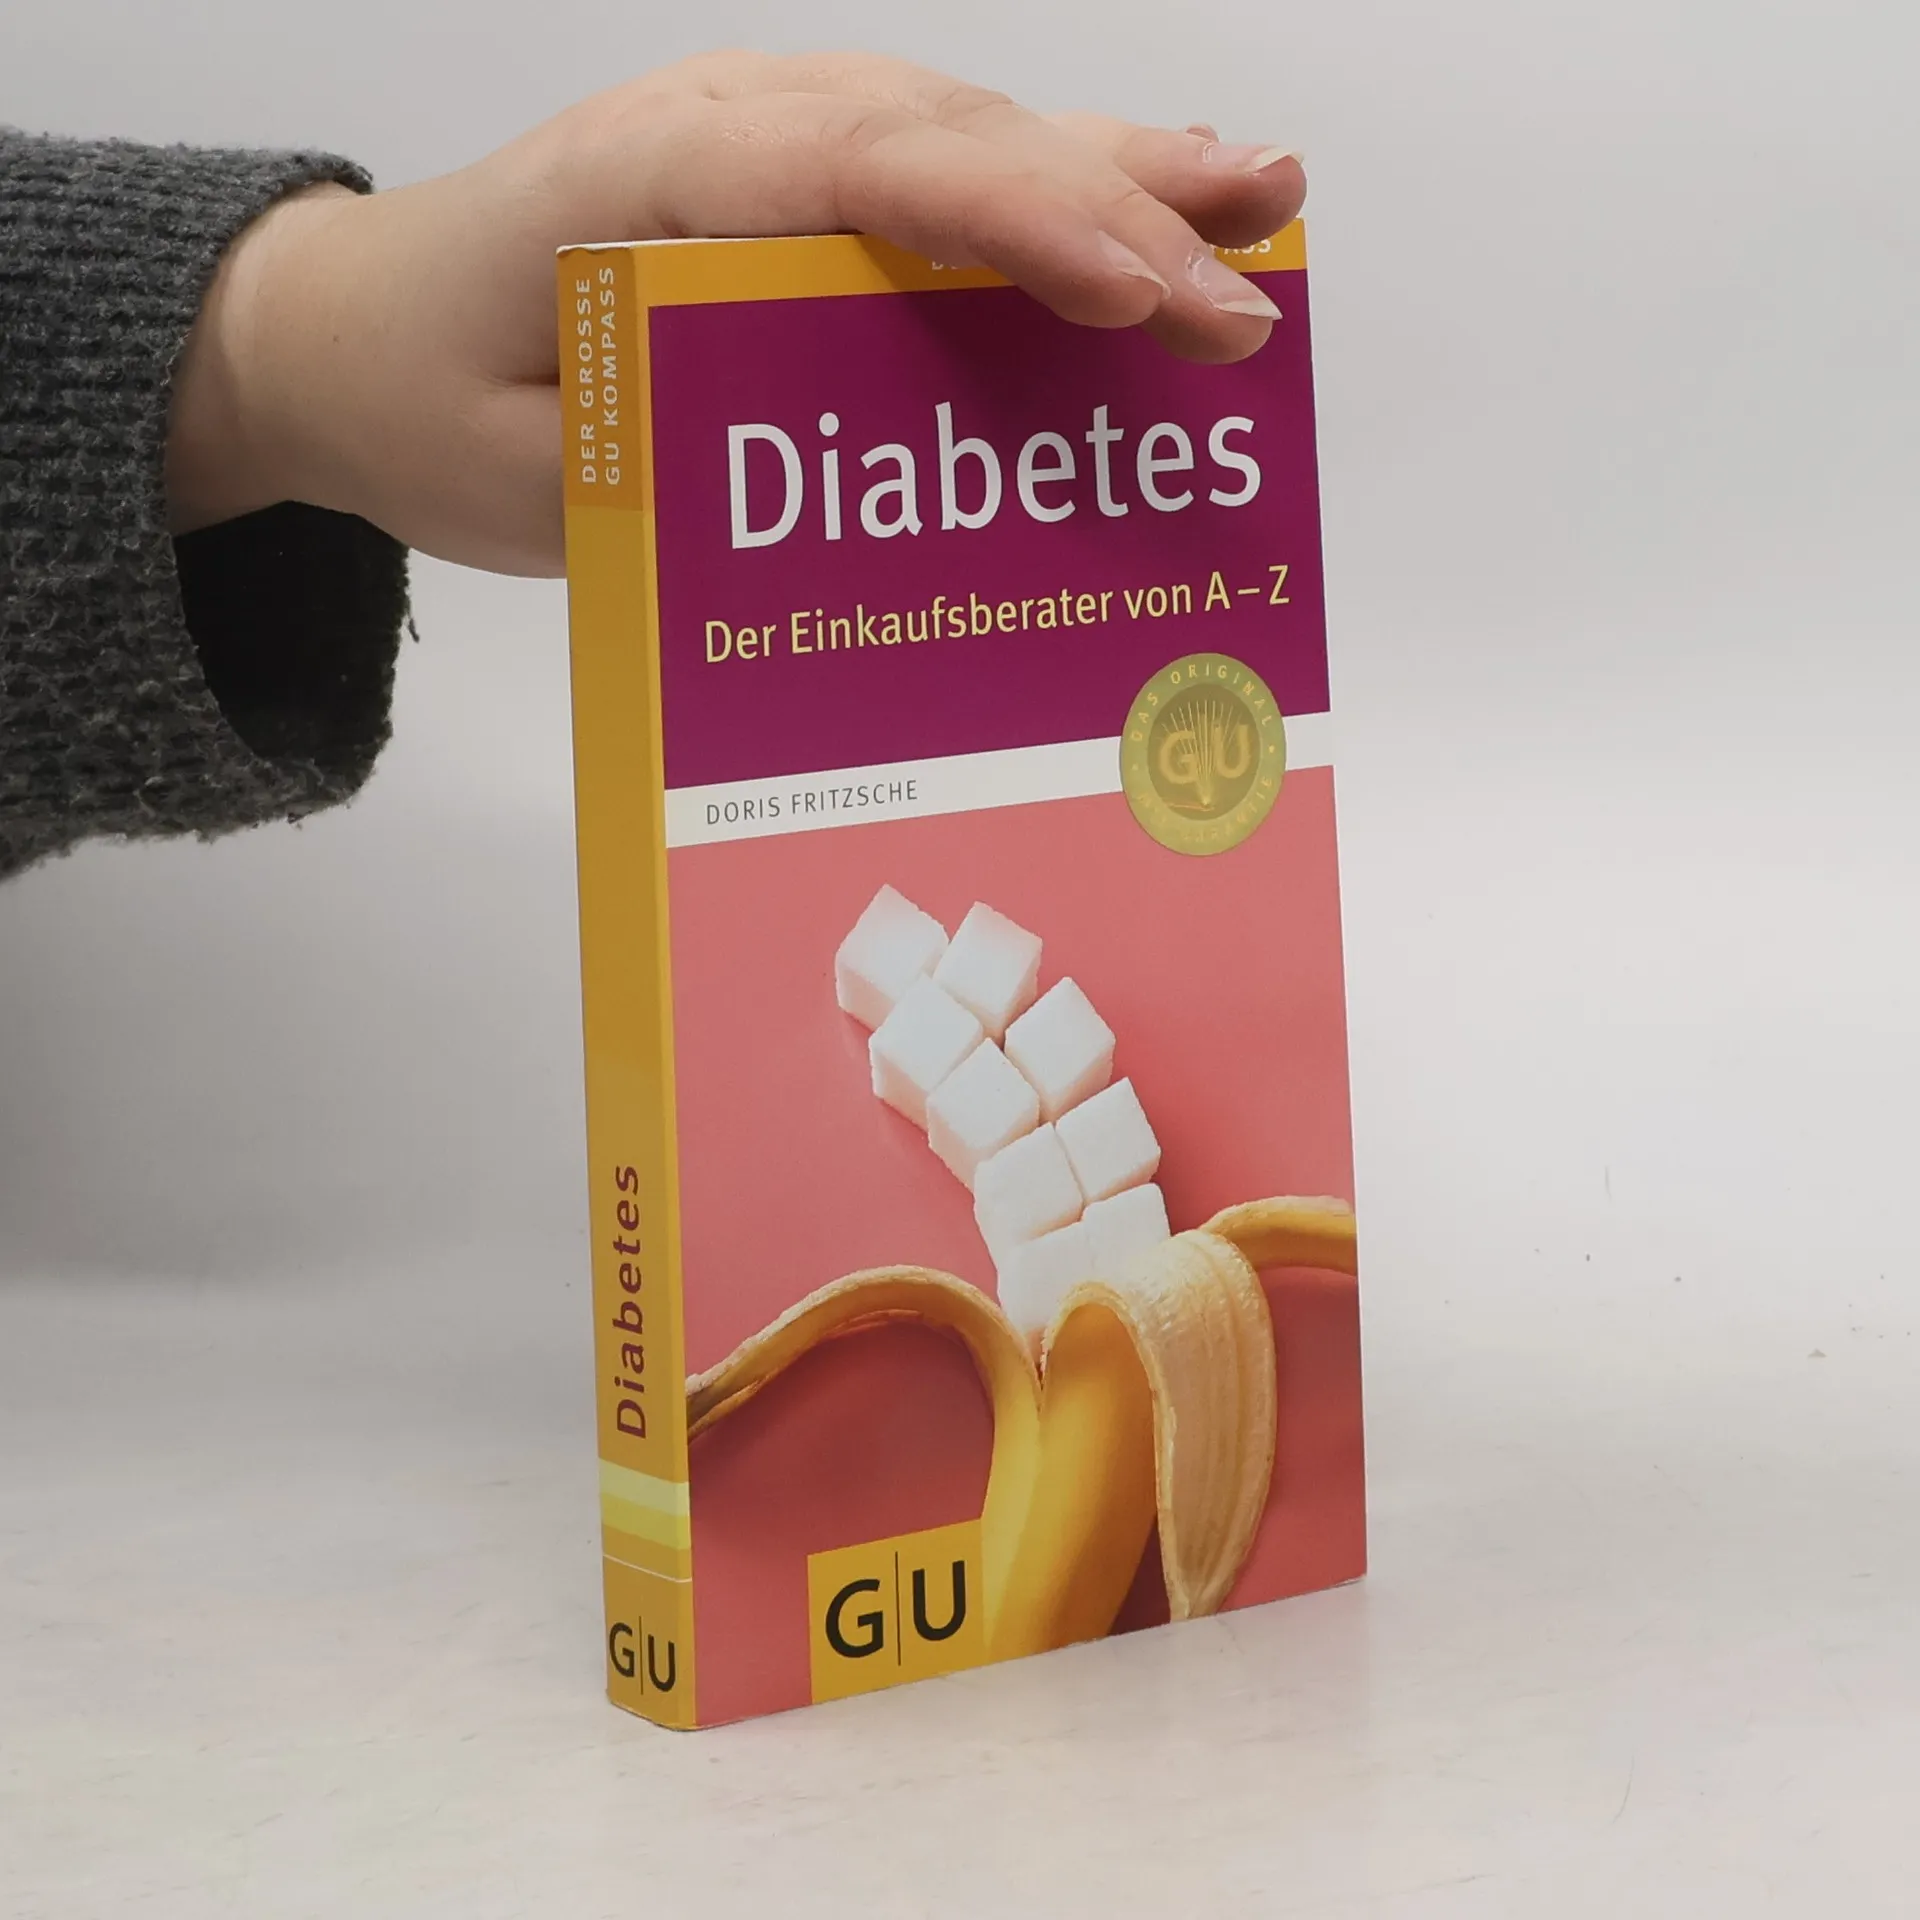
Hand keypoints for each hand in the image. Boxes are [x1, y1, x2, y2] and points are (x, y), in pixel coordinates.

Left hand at [166, 51, 1305, 576]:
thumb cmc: (426, 400)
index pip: (863, 176)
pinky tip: (1155, 210)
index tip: (1133, 295)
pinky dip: (1059, 194)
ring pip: (968, 138)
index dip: (1012, 227)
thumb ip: (676, 479)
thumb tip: (854, 512)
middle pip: (948, 144)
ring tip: (1261, 206)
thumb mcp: (525, 482)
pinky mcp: (794, 190)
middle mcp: (727, 132)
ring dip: (1118, 177)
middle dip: (1112, 220)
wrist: (349, 331)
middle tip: (1246, 304)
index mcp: (649, 184)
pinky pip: (944, 175)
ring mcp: (767, 146)